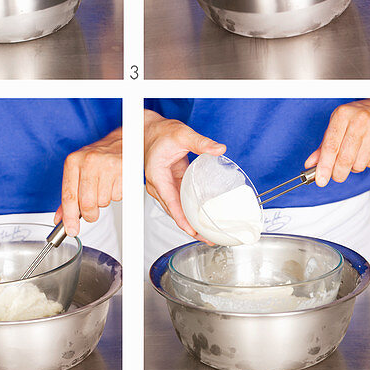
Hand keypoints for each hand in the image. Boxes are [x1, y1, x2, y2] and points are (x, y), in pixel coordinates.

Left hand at [55, 130, 122, 235]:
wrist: (121, 141)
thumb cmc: (97, 158)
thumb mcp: (77, 171)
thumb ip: (68, 196)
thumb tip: (60, 218)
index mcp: (73, 162)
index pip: (69, 196)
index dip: (69, 217)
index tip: (71, 230)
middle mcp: (89, 162)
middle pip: (87, 204)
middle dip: (90, 214)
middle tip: (91, 212)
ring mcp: (107, 165)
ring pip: (103, 202)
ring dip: (103, 202)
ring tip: (104, 187)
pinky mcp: (123, 170)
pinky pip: (117, 196)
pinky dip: (115, 195)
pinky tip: (113, 183)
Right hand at [144, 112, 225, 236]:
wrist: (150, 132)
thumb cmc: (161, 134)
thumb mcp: (182, 134)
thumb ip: (201, 142)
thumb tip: (218, 149)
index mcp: (157, 175)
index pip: (170, 201)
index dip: (181, 217)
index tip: (191, 229)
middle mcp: (158, 185)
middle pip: (173, 211)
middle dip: (189, 227)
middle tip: (207, 237)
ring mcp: (164, 187)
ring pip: (176, 210)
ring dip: (190, 223)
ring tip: (207, 234)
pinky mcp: (170, 186)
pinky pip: (179, 203)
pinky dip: (189, 213)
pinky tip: (201, 219)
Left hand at [305, 99, 369, 184]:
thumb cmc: (358, 116)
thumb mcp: (337, 123)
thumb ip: (324, 144)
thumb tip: (311, 164)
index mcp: (343, 115)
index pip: (331, 147)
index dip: (324, 166)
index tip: (320, 180)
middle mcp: (360, 122)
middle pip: (344, 159)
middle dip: (337, 173)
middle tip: (336, 176)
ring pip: (358, 164)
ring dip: (352, 167)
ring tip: (354, 155)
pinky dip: (365, 163)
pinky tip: (366, 152)